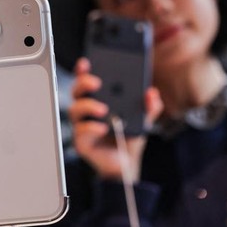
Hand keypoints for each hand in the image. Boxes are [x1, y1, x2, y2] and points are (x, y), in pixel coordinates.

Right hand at [67, 58, 162, 180]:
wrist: (127, 164)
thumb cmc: (128, 138)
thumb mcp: (143, 119)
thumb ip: (149, 106)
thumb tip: (152, 94)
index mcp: (98, 101)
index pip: (86, 81)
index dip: (83, 70)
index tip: (86, 62)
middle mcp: (87, 112)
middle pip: (76, 91)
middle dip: (83, 83)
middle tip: (96, 83)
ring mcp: (82, 126)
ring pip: (74, 110)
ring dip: (88, 106)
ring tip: (103, 109)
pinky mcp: (82, 142)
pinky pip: (80, 132)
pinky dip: (91, 128)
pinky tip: (102, 128)